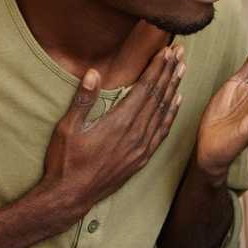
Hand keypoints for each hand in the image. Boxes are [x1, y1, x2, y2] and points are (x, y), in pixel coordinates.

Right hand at [41, 46, 184, 219]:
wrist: (72, 196)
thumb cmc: (66, 161)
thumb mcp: (68, 128)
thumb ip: (83, 100)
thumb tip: (92, 73)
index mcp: (120, 122)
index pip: (145, 88)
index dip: (157, 68)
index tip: (166, 51)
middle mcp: (136, 134)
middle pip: (158, 96)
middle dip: (169, 72)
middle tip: (180, 53)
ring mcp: (142, 147)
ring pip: (164, 112)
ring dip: (173, 89)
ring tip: (182, 70)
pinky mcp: (142, 158)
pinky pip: (162, 132)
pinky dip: (171, 114)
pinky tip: (177, 102)